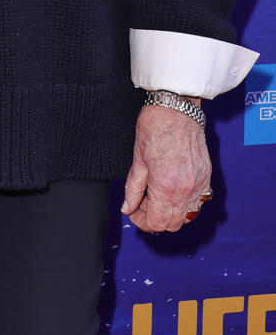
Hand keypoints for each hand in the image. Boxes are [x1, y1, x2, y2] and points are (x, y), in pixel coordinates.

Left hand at [121, 103, 210, 232]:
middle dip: (156, 219)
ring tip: (159, 198)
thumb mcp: (137, 161)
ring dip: (173, 213)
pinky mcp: (207, 176)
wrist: (176, 109)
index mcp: (165, 187)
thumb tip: (127, 207)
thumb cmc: (155, 128)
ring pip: (188, 216)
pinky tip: (174, 191)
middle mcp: (186, 190)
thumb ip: (133, 189)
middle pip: (173, 224)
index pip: (157, 223)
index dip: (142, 222)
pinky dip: (187, 203)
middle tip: (144, 205)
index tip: (135, 212)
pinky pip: (200, 201)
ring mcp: (199, 184)